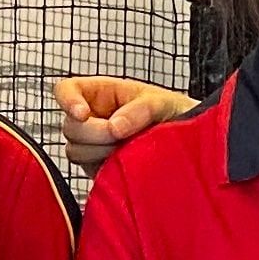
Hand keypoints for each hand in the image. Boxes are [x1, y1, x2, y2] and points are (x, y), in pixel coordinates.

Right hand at [56, 76, 194, 175]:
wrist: (191, 143)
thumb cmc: (176, 114)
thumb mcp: (163, 103)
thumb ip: (139, 110)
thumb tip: (114, 127)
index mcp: (102, 93)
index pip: (67, 89)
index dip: (68, 100)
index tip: (82, 114)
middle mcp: (93, 117)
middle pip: (70, 127)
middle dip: (96, 134)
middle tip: (122, 136)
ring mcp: (93, 143)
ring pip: (75, 151)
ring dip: (102, 152)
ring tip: (131, 147)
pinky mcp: (98, 166)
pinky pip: (88, 169)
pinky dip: (106, 167)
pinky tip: (126, 161)